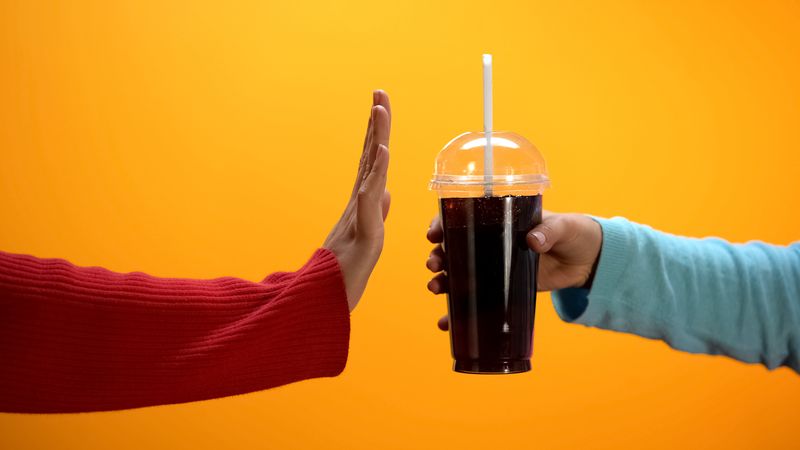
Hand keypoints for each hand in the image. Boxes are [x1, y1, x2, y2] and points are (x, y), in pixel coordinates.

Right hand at [324, 90, 391, 310]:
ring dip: (375, 137)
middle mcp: (359, 203)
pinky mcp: (363, 234)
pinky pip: (369, 200)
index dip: (376, 131)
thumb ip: (375, 212)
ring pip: (370, 170)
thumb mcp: (367, 236)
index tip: (379, 103)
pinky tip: (381, 153)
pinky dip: (375, 175)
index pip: (371, 159)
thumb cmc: (342, 271)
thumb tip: (387, 192)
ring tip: (379, 108)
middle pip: (369, 154)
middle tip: (379, 90)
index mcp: (361, 202)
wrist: (325, 302)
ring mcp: (359, 216)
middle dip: (376, 122)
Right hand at [425, 211, 601, 329]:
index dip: (444, 225)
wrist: (589, 261)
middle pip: (454, 248)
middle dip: (438, 256)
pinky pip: (475, 300)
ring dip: (442, 281)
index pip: (464, 218)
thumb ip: (549, 231)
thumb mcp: (563, 227)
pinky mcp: (503, 290)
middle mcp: (491, 243)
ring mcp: (494, 268)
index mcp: (500, 220)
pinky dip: (459, 313)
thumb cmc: (575, 233)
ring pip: (458, 274)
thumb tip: (533, 241)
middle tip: (435, 264)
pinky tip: (446, 322)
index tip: (434, 234)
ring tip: (435, 288)